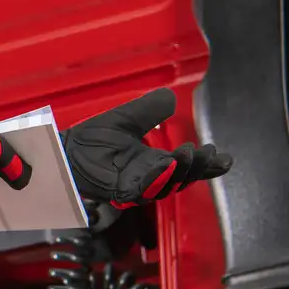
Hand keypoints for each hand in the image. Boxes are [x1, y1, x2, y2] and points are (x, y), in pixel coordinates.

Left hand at [62, 88, 232, 206]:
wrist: (64, 149)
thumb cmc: (92, 140)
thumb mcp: (128, 119)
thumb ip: (150, 109)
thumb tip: (172, 97)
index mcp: (154, 162)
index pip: (186, 166)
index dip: (206, 164)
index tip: (223, 157)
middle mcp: (148, 177)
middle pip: (182, 178)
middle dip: (198, 168)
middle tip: (210, 154)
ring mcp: (135, 186)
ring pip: (165, 185)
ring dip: (180, 172)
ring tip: (190, 155)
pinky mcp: (119, 191)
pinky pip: (142, 188)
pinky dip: (156, 178)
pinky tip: (167, 165)